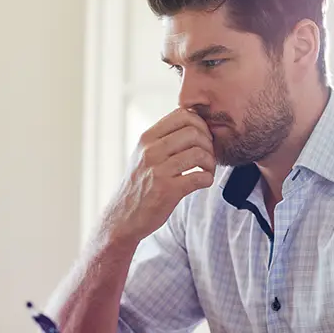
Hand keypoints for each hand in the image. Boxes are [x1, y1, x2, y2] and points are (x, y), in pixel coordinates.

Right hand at [101, 109, 215, 245]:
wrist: (122, 217)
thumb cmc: (139, 184)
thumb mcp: (143, 154)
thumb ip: (163, 138)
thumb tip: (193, 121)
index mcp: (147, 138)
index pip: (183, 115)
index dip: (200, 124)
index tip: (203, 138)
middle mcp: (151, 151)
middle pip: (194, 132)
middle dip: (209, 144)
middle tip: (208, 156)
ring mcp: (158, 170)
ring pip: (199, 153)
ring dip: (210, 163)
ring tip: (207, 170)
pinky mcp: (167, 190)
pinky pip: (199, 177)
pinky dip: (208, 179)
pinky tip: (203, 182)